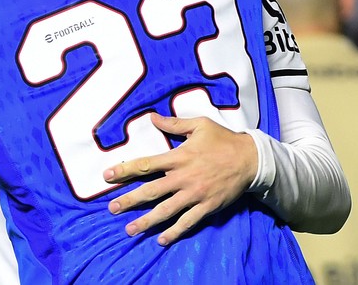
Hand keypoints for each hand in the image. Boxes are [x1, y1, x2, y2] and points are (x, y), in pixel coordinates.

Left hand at [103, 113, 258, 245]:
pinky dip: (174, 232)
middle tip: (112, 208)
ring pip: (165, 211)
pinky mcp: (206, 207)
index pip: (146, 165)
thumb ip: (174, 124)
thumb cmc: (223, 140)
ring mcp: (194, 194)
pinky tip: (162, 239)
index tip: (107, 176)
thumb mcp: (199, 125)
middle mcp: (183, 178)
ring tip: (130, 229)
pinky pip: (187, 222)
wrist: (250, 159)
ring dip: (146, 221)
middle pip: (150, 191)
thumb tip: (152, 117)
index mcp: (179, 157)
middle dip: (129, 200)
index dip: (124, 170)